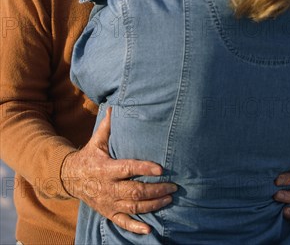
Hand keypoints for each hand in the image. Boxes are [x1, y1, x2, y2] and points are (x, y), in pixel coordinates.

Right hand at [61, 108, 176, 234]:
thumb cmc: (89, 156)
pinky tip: (150, 228)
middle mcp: (108, 187)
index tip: (161, 169)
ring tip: (169, 199)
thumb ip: (108, 126)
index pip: (128, 169)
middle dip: (156, 190)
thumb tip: (115, 106)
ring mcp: (108, 202)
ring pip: (133, 208)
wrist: (69, 178)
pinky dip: (136, 228)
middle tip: (174, 186)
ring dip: (153, 205)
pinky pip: (123, 222)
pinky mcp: (108, 212)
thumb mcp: (97, 141)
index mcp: (106, 168)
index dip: (145, 169)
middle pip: (135, 192)